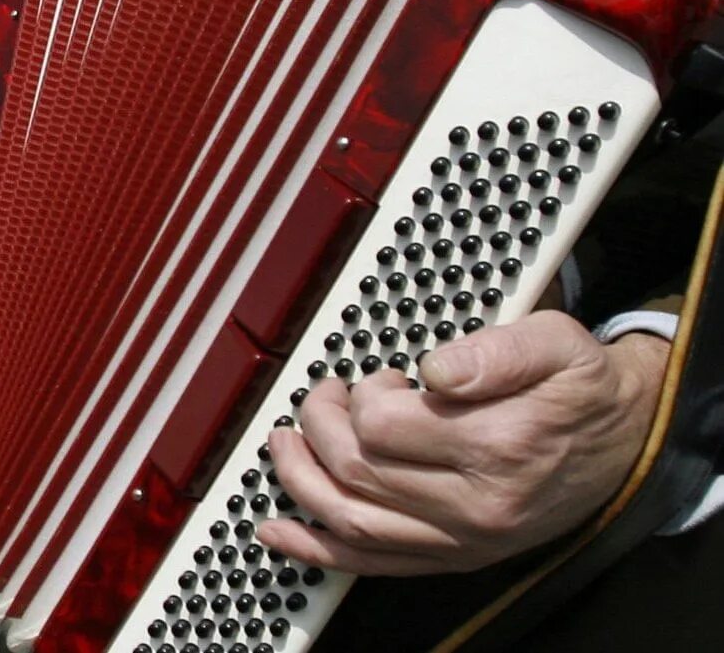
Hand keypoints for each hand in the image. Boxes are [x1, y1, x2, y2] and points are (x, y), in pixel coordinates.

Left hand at [259, 311, 664, 575]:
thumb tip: (438, 368)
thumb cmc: (581, 389)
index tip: (375, 378)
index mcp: (499, 445)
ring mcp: (466, 538)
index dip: (362, 394)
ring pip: (353, 522)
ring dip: (300, 481)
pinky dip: (317, 551)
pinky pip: (374, 564)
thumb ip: (495, 350)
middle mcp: (479, 504)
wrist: (627, 440)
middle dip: (320, 426)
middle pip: (358, 471)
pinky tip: (279, 532)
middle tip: (323, 397)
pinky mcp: (458, 555)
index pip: (384, 427)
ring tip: (284, 444)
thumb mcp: (556, 343)